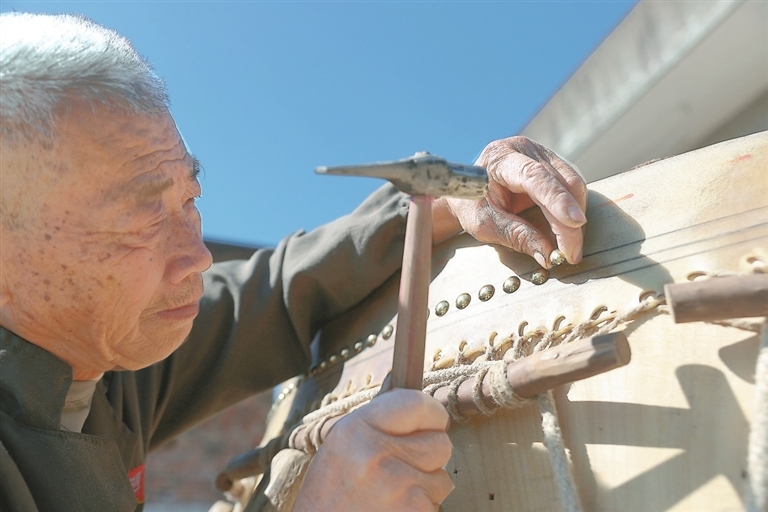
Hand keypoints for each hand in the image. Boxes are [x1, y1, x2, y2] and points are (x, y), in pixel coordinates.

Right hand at [293, 389, 453, 511]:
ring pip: (442, 478)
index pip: (417, 403)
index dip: (433, 414)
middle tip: (405, 469)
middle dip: (430, 457)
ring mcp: (396, 488)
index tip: (434, 422)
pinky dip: (420, 510)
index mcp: (356, 430)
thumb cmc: (330, 496)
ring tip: (392, 497)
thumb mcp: (341, 447)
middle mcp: (376, 454)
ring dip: (425, 488)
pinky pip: (435, 506)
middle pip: (440, 443)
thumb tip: (422, 407)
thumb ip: (379, 424)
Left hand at [435, 136, 586, 265]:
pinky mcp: (551, 163)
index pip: (535, 176)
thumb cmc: (470, 205)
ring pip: (572, 185)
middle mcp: (524, 149)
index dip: (558, 200)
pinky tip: (566, 232)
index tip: (576, 223)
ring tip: (569, 248)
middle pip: (560, 183)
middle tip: (571, 254)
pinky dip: (572, 211)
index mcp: (500, 158)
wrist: (466, 192)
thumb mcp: (484, 224)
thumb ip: (515, 235)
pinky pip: (571, 187)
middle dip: (569, 223)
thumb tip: (548, 254)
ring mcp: (540, 153)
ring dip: (575, 218)